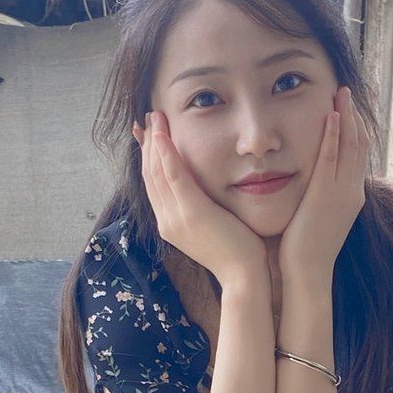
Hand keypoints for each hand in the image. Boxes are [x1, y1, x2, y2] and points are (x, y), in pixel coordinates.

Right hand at [136, 111, 269, 287]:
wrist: (244, 276)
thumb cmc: (237, 251)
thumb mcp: (214, 225)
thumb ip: (205, 206)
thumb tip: (206, 189)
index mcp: (171, 223)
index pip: (154, 184)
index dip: (148, 157)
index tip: (148, 134)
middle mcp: (167, 220)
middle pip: (150, 175)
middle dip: (148, 143)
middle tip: (149, 117)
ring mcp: (176, 217)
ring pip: (157, 172)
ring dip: (154, 141)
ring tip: (155, 116)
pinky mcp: (192, 213)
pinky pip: (174, 177)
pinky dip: (166, 154)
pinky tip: (163, 135)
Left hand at [277, 86, 369, 281]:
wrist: (307, 275)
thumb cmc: (305, 252)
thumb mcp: (319, 219)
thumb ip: (319, 198)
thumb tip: (310, 186)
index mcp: (351, 197)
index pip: (358, 155)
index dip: (354, 129)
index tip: (347, 109)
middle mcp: (352, 191)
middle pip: (359, 144)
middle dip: (353, 115)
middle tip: (346, 91)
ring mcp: (341, 192)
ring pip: (350, 146)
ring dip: (346, 117)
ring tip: (340, 93)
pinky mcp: (325, 195)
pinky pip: (331, 158)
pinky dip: (333, 135)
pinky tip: (330, 116)